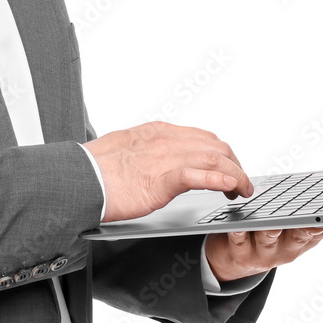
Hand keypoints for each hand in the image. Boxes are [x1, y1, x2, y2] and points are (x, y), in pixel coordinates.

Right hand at [84, 121, 253, 222]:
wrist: (79, 178)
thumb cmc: (95, 169)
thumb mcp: (126, 149)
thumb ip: (146, 151)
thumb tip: (153, 161)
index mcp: (157, 132)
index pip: (202, 137)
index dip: (222, 153)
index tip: (229, 167)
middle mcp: (166, 139)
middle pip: (215, 146)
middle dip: (235, 164)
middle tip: (242, 183)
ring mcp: (165, 157)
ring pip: (214, 159)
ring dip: (236, 175)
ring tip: (243, 190)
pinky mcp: (162, 179)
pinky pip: (200, 175)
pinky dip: (220, 180)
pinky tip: (230, 188)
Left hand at [205, 205, 322, 282]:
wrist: (236, 260)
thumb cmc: (275, 235)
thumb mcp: (303, 228)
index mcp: (304, 238)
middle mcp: (288, 248)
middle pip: (301, 235)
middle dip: (311, 227)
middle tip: (318, 220)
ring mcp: (264, 252)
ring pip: (270, 237)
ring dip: (273, 229)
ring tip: (275, 220)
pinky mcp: (240, 253)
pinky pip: (239, 241)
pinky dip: (239, 232)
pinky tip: (239, 225)